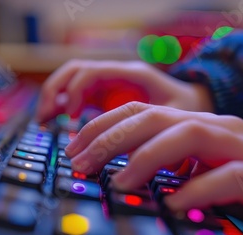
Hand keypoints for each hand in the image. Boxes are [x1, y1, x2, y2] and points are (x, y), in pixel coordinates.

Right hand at [36, 60, 212, 121]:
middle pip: (74, 71)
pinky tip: (60, 123)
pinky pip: (78, 94)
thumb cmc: (191, 109)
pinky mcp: (107, 95)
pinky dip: (64, 104)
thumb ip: (154, 133)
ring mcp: (110, 83)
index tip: (70, 117)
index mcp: (133, 74)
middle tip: (45, 119)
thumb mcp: (178, 119)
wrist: (198, 101)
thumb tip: (130, 156)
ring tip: (44, 121)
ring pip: (72, 80)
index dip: (76, 92)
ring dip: (55, 97)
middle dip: (55, 92)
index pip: (92, 73)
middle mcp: (118, 74)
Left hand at [65, 102, 242, 234]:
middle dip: (114, 138)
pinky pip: (229, 176)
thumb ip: (162, 166)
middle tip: (83, 163)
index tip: (74, 148)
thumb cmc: (241, 187)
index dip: (104, 126)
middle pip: (157, 118)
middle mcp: (217, 127)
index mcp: (196, 124)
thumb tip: (113, 174)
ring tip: (122, 182)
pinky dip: (197, 188)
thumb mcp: (194, 170)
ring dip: (149, 156)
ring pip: (190, 135)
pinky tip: (173, 204)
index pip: (142, 112)